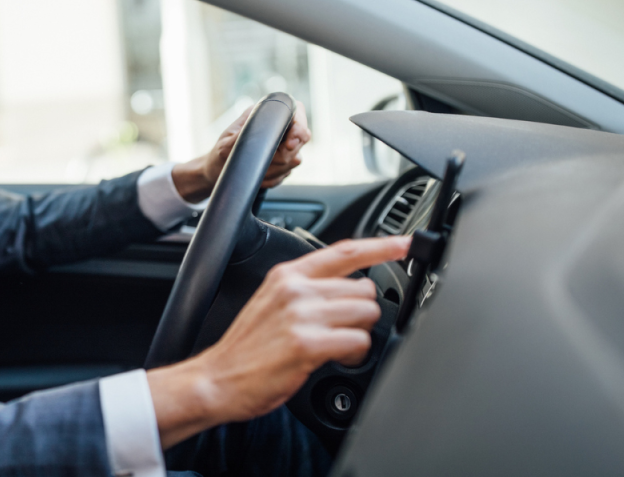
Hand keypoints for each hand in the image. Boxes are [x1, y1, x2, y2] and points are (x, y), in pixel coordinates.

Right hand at [146, 235, 409, 447]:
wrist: (217, 379)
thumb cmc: (247, 349)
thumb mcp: (272, 304)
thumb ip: (308, 290)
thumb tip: (350, 290)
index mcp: (287, 275)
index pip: (344, 252)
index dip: (380, 246)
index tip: (405, 244)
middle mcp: (296, 289)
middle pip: (364, 289)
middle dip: (361, 314)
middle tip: (341, 332)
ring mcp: (301, 315)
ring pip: (366, 313)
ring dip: (360, 334)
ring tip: (336, 347)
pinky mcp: (308, 344)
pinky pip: (359, 341)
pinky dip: (355, 354)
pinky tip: (335, 359)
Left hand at [172, 101, 311, 202]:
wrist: (217, 174)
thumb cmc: (220, 156)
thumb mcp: (228, 145)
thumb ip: (249, 135)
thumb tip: (268, 129)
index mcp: (265, 115)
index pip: (296, 112)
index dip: (299, 127)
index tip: (290, 145)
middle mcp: (277, 127)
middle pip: (300, 139)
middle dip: (283, 156)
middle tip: (264, 163)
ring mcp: (282, 145)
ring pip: (295, 159)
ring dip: (275, 170)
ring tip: (254, 169)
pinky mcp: (283, 162)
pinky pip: (287, 173)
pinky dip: (272, 178)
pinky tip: (257, 176)